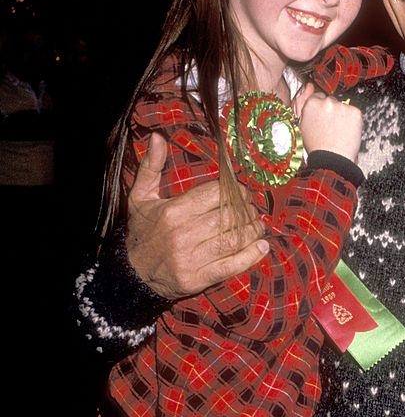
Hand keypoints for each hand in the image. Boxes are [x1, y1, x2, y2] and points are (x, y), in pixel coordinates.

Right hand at [126, 132, 269, 298]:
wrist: (130, 273)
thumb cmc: (141, 232)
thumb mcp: (140, 197)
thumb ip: (151, 167)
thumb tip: (157, 137)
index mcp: (173, 212)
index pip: (214, 195)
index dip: (233, 191)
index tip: (241, 192)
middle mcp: (183, 234)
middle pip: (228, 217)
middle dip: (246, 210)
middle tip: (252, 209)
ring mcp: (191, 259)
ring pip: (233, 240)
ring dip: (253, 231)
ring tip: (258, 225)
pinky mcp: (198, 279)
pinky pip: (231, 266)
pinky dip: (251, 256)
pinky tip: (261, 247)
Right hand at [294, 85, 362, 162]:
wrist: (332, 160)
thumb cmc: (316, 147)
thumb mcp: (302, 126)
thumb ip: (304, 105)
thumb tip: (309, 87)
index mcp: (311, 104)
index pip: (318, 97)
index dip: (321, 109)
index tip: (323, 118)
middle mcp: (327, 102)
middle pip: (331, 100)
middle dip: (332, 111)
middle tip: (331, 127)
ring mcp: (342, 106)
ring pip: (343, 106)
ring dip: (342, 115)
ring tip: (339, 132)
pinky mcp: (355, 112)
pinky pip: (354, 112)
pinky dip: (352, 120)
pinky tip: (347, 132)